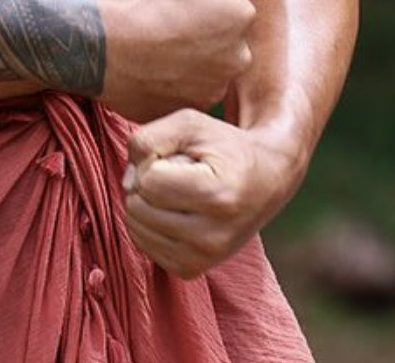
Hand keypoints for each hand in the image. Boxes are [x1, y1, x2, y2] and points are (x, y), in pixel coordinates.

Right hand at [98, 0, 255, 121]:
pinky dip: (176, 86)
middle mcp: (239, 54)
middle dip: (205, 36)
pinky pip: (189, 94)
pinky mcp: (192, 109)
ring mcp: (216, 87)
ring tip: (157, 51)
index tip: (178, 5)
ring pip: (209, 71)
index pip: (230, 6)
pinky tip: (152, 72)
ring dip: (192, 63)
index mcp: (241, 14)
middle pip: (226, 42)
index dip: (204, 3)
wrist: (103, 46)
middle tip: (169, 29)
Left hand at [122, 108, 302, 276]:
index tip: (180, 157)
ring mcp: (202, 258)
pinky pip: (143, 245)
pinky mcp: (191, 270)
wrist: (267, 180)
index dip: (155, 160)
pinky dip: (151, 224)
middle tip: (178, 174)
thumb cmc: (226, 147)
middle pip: (138, 206)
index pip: (148, 181)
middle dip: (148, 183)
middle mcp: (211, 236)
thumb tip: (126, 182)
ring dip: (147, 203)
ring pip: (135, 228)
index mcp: (217, 196)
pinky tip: (177, 210)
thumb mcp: (192, 124)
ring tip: (179, 192)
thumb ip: (149, 139)